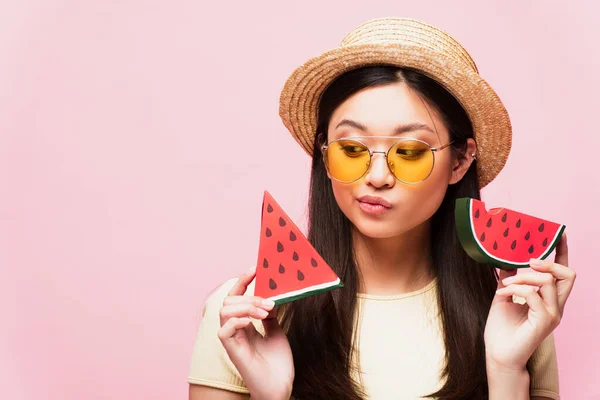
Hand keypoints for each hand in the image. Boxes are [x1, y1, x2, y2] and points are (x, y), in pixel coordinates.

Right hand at [217, 267, 293, 399]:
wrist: (280, 387)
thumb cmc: (277, 363)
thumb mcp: (276, 331)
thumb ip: (269, 314)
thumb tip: (270, 295)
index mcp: (244, 323)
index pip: (237, 296)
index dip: (243, 281)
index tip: (255, 268)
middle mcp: (235, 329)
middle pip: (230, 300)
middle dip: (250, 295)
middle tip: (269, 302)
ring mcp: (232, 340)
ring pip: (225, 311)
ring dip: (246, 307)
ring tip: (264, 312)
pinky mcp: (232, 351)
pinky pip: (224, 330)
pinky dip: (237, 321)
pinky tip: (252, 322)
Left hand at [484, 233, 574, 369]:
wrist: (498, 353)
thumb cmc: (502, 328)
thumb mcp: (505, 295)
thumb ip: (509, 277)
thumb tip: (505, 257)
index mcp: (548, 299)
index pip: (561, 273)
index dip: (562, 251)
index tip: (558, 232)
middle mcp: (555, 306)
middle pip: (568, 274)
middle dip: (549, 261)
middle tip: (528, 260)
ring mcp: (553, 314)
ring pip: (549, 281)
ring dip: (524, 276)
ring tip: (506, 282)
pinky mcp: (545, 322)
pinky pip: (534, 295)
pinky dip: (517, 288)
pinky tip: (503, 292)